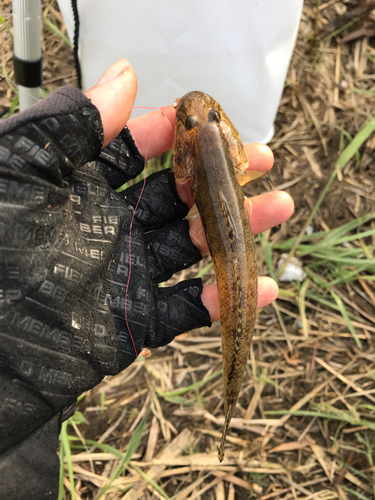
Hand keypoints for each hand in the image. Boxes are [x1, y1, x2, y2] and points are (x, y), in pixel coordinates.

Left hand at [87, 59, 293, 321]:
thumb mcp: (18, 169)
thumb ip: (72, 124)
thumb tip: (124, 76)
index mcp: (77, 190)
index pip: (132, 152)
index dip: (167, 132)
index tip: (200, 119)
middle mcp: (107, 228)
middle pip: (175, 198)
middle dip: (219, 179)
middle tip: (260, 160)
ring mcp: (125, 275)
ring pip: (191, 248)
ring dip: (235, 231)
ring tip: (276, 208)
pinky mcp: (134, 322)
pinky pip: (187, 311)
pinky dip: (224, 301)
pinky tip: (260, 284)